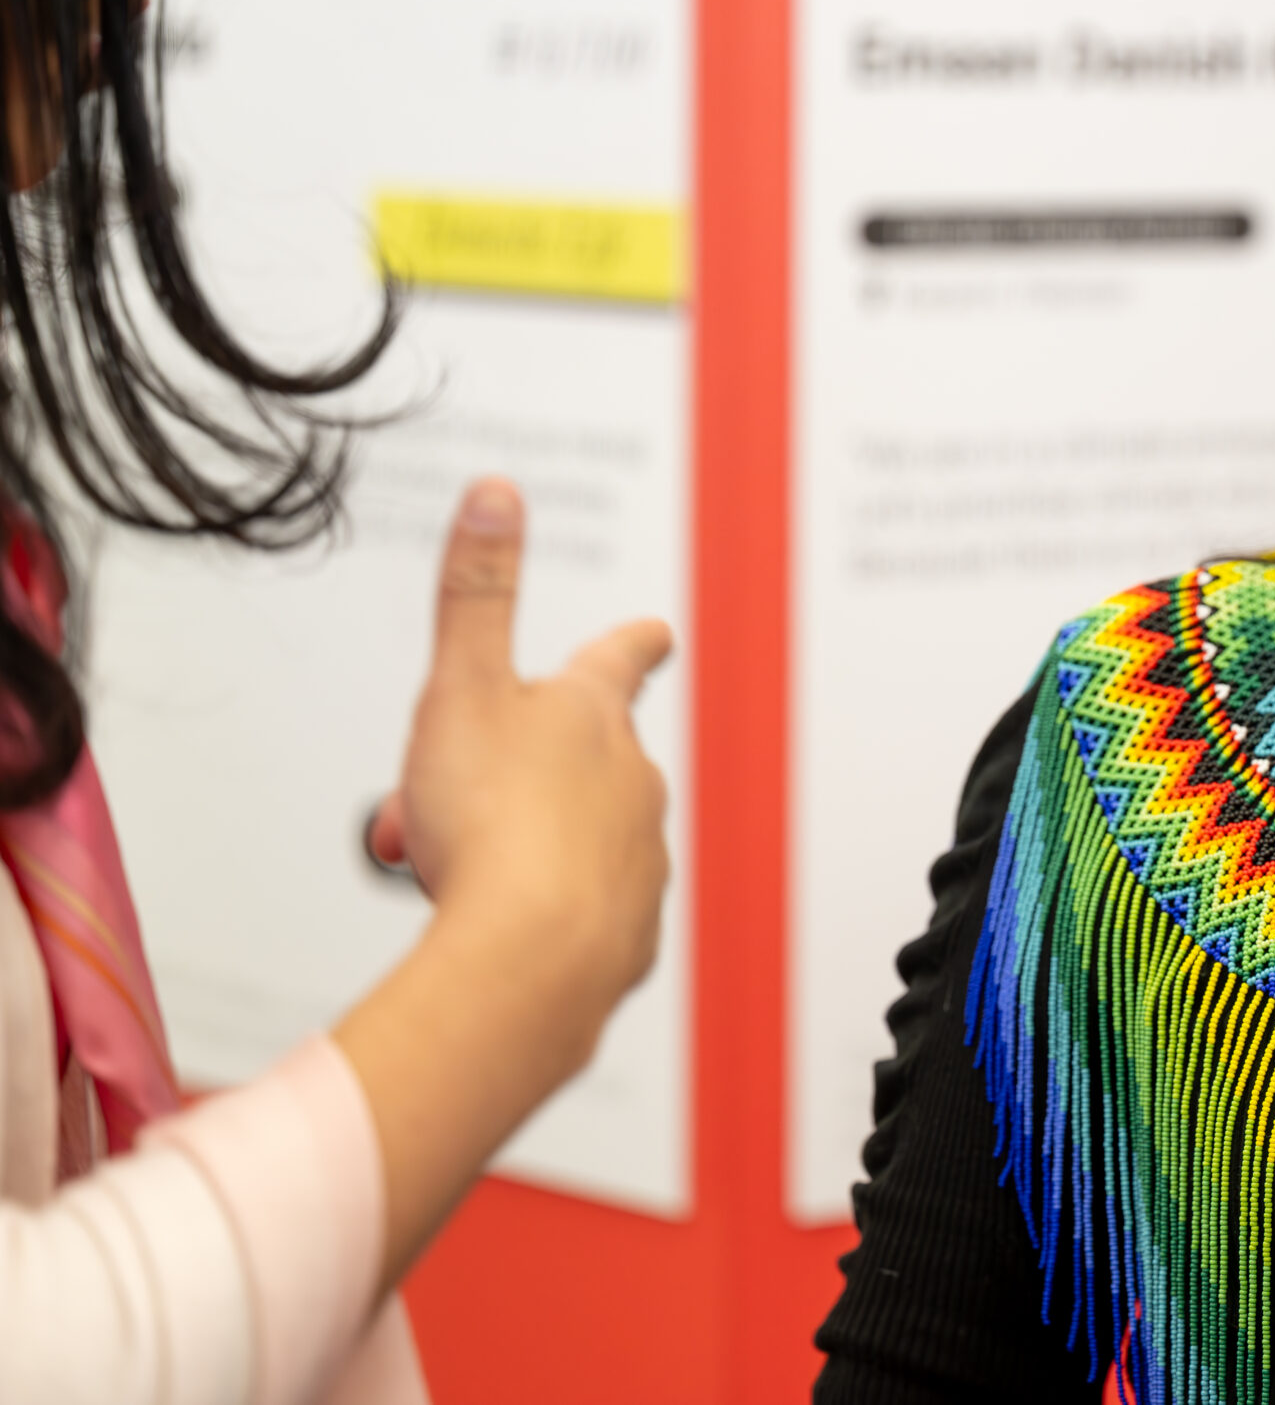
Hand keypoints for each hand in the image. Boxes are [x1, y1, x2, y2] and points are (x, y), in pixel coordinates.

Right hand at [336, 478, 674, 1287]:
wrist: (529, 964)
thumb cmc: (492, 827)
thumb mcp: (460, 689)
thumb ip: (477, 592)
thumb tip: (498, 492)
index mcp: (593, 717)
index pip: (618, 659)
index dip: (631, 643)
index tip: (654, 632)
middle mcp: (634, 782)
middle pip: (576, 762)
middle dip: (512, 775)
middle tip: (438, 806)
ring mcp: (639, 860)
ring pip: (572, 838)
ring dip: (513, 845)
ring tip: (453, 871)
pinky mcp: (628, 935)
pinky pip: (581, 914)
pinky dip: (540, 914)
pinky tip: (493, 929)